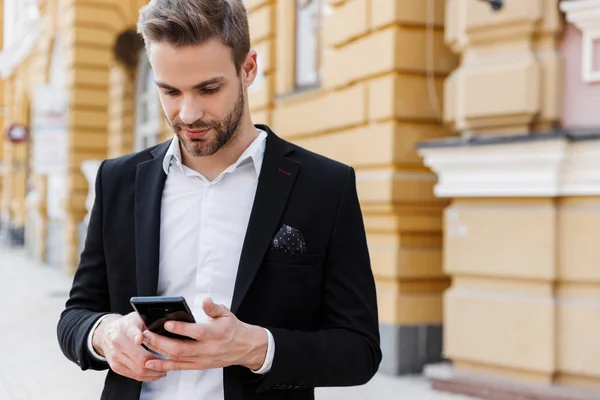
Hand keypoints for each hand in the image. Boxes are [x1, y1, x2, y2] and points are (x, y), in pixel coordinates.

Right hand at [92, 312, 165, 381]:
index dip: (137, 336)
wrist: (105, 333)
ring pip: (139, 370)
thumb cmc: (126, 325)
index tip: (141, 339)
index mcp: (125, 328)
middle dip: (158, 362)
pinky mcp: (115, 367)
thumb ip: (148, 323)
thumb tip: (165, 327)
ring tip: (166, 369)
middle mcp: (118, 343)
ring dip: (155, 372)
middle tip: (170, 362)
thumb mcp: (136, 317)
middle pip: (140, 357)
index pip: (131, 332)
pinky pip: (134, 376)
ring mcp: (116, 357)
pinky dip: (148, 377)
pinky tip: (156, 374)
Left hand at [141, 298, 267, 371]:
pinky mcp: (199, 366)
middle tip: (147, 334)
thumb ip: (213, 308)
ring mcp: (202, 359)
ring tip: (145, 345)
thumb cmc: (233, 328)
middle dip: (161, 342)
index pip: (195, 332)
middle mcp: (208, 348)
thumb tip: (205, 300)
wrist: (244, 348)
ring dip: (159, 353)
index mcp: (215, 333)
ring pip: (178, 359)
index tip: (166, 323)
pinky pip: (179, 368)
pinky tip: (151, 362)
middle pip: (181, 348)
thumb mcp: (226, 314)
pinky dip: (164, 366)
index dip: (180, 329)